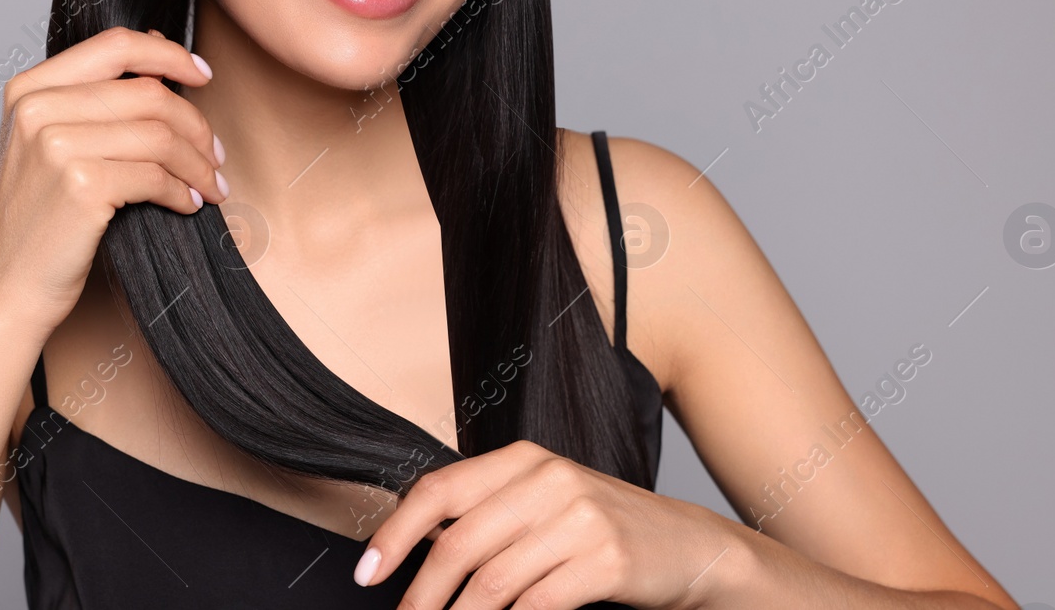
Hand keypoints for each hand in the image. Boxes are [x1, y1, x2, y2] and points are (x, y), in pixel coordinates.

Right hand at [0, 25, 226, 334]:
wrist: (3, 290)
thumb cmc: (35, 220)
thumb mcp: (48, 145)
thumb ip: (95, 101)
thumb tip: (164, 62)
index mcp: (29, 88)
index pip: (116, 45)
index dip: (170, 55)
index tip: (203, 75)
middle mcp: (37, 108)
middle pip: (149, 94)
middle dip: (196, 125)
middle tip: (216, 155)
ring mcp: (55, 145)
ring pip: (160, 136)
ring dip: (198, 164)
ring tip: (211, 185)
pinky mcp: (80, 184)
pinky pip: (156, 176)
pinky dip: (183, 191)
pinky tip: (188, 204)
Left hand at [354, 440, 741, 608]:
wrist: (686, 546)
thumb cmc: (602, 526)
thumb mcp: (543, 502)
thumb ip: (488, 512)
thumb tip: (416, 545)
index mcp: (523, 459)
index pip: (440, 489)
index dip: (396, 533)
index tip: (368, 572)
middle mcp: (548, 479)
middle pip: (459, 543)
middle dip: (421, 594)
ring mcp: (579, 519)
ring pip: (492, 581)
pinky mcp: (605, 560)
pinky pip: (537, 604)